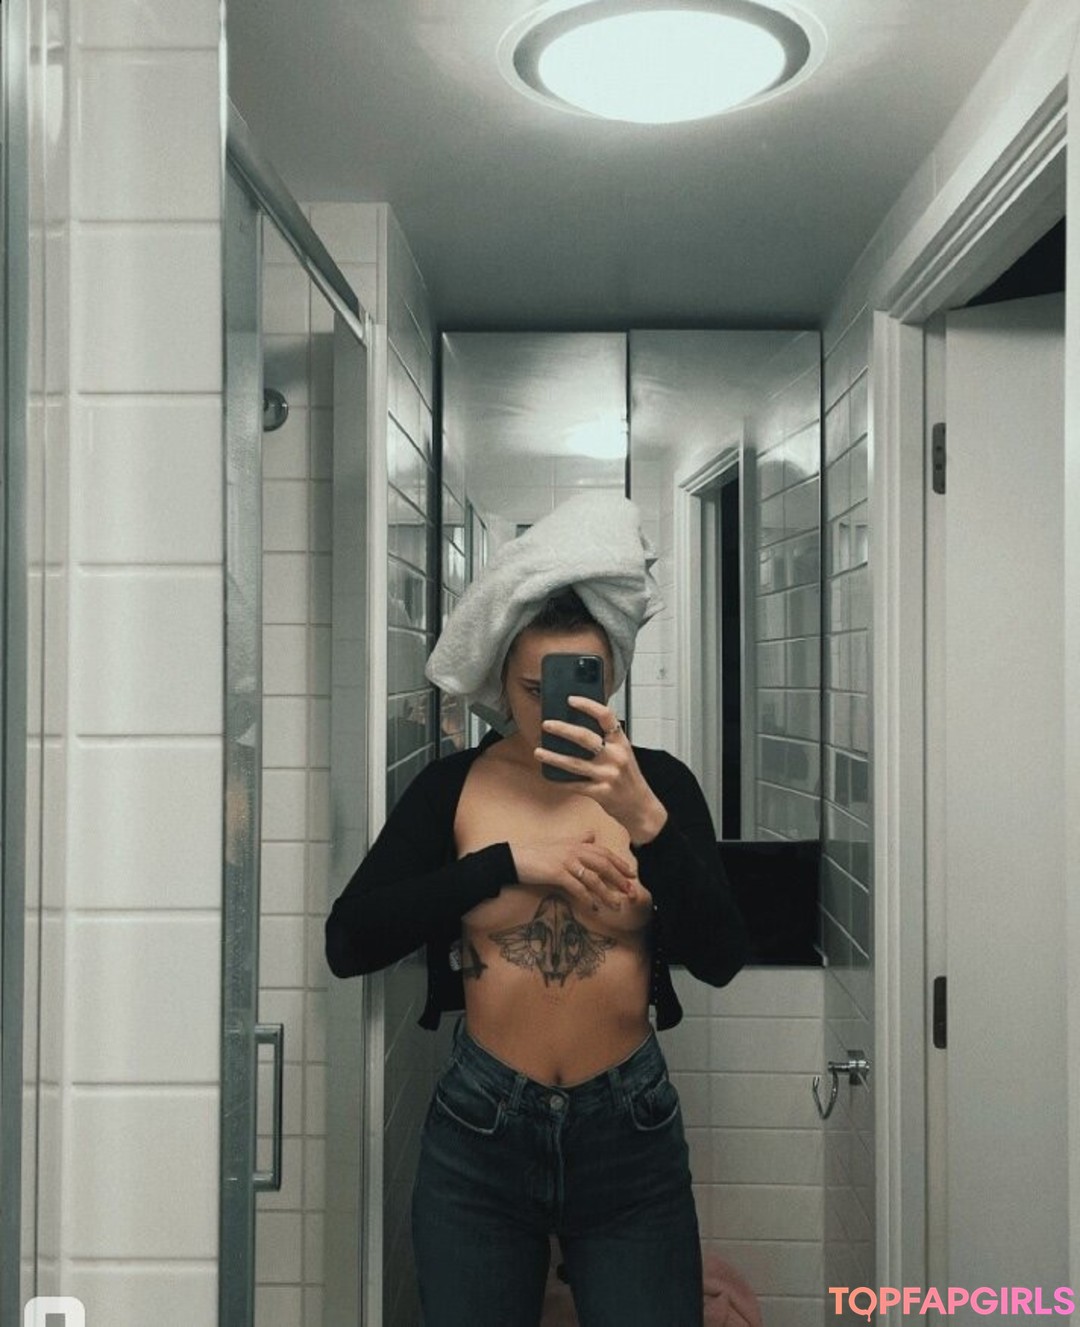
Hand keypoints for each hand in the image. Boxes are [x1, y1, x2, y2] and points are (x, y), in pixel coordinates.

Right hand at [509, 829, 637, 911]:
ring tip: (616, 905)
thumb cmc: (535, 853)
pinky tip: (593, 907)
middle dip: (619, 878)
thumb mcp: (558, 843)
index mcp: (575, 843)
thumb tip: (592, 835)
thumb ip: (577, 839)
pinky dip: (587, 898)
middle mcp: (573, 850)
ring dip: (607, 893)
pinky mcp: (556, 873)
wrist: (512, 858)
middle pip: (603, 864)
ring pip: (593, 878)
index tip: (632, 874)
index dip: (619, 863)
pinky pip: (577, 887)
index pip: (603, 852)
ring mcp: (565, 861)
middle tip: (631, 891)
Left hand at [536, 696, 669, 844]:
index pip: (606, 717)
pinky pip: (575, 785)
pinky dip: (560, 781)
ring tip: (538, 751)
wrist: (640, 806)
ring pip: (575, 763)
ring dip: (553, 757)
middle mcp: (616, 756)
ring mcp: (608, 775)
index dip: (588, 705)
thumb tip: (577, 725)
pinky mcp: (601, 793)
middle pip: (586, 738)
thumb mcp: (623, 753)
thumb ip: (606, 740)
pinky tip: (548, 775)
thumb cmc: (628, 777)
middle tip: (547, 724)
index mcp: (621, 742)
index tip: (571, 700)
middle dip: (563, 730)